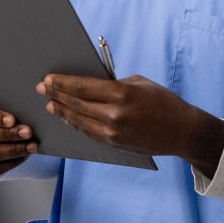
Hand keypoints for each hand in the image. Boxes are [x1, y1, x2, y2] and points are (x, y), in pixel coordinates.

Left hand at [36, 74, 223, 177]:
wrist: (182, 132)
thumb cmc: (163, 101)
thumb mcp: (139, 83)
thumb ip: (113, 84)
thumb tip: (89, 84)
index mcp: (121, 94)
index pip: (82, 87)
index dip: (62, 83)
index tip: (48, 78)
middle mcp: (114, 115)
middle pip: (76, 104)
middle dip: (56, 95)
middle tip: (41, 89)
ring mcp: (113, 132)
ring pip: (79, 121)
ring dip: (62, 112)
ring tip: (50, 104)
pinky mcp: (114, 144)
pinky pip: (88, 133)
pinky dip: (76, 124)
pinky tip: (67, 118)